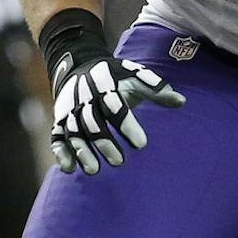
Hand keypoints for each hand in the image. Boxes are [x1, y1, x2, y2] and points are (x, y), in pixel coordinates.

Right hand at [49, 52, 184, 174]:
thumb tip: (181, 102)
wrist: (77, 67)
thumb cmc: (113, 76)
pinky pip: (56, 138)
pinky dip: (60, 153)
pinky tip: (70, 169)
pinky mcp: (59, 122)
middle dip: (103, 143)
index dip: (127, 125)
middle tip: (119, 162)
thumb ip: (156, 88)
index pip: (114, 106)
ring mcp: (69, 111)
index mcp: (104, 86)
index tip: (142, 145)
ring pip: (73, 133)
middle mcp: (84, 99)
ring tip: (94, 170)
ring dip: (81, 152)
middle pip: (91, 123)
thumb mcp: (133, 74)